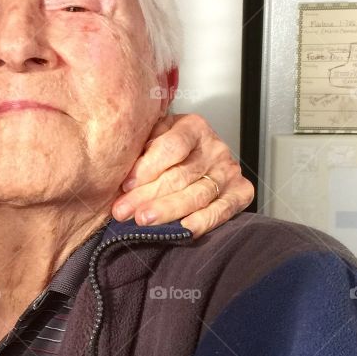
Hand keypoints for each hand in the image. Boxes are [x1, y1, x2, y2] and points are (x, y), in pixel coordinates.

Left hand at [111, 112, 252, 237]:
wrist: (196, 158)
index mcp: (193, 127)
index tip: (126, 185)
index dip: (147, 167)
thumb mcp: (151, 137)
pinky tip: (185, 228)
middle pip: (180, 175)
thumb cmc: (165, 150)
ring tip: (144, 221)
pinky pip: (222, 210)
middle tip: (124, 211)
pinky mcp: (240, 192)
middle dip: (149, 195)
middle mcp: (214, 147)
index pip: (172, 147)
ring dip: (168, 211)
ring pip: (197, 195)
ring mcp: (228, 170)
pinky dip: (204, 221)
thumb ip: (140, 147)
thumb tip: (116, 166)